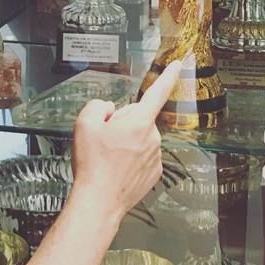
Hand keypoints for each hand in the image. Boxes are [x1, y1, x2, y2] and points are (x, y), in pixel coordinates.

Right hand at [70, 60, 181, 221]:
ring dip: (124, 142)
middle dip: (121, 123)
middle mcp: (152, 138)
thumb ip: (98, 105)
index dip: (168, 75)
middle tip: (103, 140)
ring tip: (107, 157)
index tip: (179, 64)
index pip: (157, 92)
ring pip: (138, 138)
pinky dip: (129, 158)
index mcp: (138, 122)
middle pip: (136, 118)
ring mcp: (155, 157)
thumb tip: (109, 109)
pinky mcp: (153, 173)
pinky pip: (141, 155)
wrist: (99, 200)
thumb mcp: (84, 122)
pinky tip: (115, 167)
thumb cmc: (93, 164)